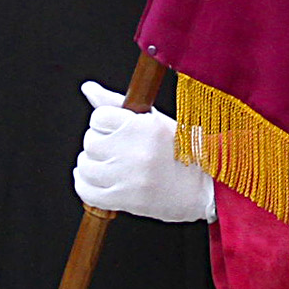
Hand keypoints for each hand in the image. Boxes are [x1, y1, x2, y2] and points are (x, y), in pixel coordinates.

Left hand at [72, 82, 216, 222]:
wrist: (203, 189)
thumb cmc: (180, 150)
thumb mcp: (153, 120)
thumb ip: (116, 103)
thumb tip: (87, 88)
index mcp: (145, 126)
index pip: (98, 117)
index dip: (104, 123)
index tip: (115, 130)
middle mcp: (135, 151)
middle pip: (90, 141)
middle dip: (99, 145)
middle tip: (117, 150)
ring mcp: (128, 178)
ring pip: (85, 166)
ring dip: (92, 165)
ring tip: (111, 166)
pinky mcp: (123, 200)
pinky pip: (86, 191)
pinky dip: (86, 185)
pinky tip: (99, 181)